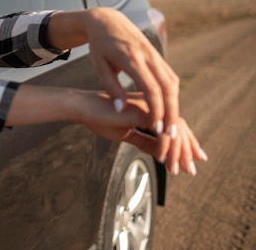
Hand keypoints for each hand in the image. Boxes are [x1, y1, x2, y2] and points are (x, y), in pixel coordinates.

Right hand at [78, 92, 206, 174]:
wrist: (83, 107)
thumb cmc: (99, 117)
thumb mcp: (126, 134)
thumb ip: (145, 142)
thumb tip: (161, 154)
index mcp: (151, 109)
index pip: (175, 126)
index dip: (185, 143)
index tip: (192, 159)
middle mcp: (154, 105)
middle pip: (179, 128)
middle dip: (187, 150)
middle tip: (191, 169)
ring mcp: (149, 106)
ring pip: (173, 130)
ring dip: (177, 152)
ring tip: (176, 169)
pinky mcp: (142, 111)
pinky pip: (160, 131)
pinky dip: (164, 146)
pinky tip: (161, 158)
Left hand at [83, 8, 178, 144]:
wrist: (107, 21)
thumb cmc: (100, 47)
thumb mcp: (99, 67)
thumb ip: (111, 89)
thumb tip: (121, 111)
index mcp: (131, 58)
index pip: (150, 88)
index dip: (156, 109)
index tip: (156, 128)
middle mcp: (148, 56)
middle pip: (167, 87)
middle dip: (171, 112)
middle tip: (171, 134)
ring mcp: (155, 55)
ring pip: (172, 82)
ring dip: (175, 105)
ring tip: (172, 127)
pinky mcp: (158, 56)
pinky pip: (170, 77)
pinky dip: (172, 95)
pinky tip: (169, 110)